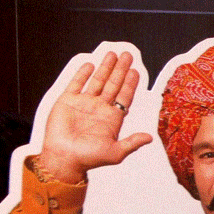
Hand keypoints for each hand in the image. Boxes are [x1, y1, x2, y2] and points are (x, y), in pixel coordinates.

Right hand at [37, 51, 152, 183]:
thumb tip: (149, 138)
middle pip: (113, 85)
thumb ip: (132, 143)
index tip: (135, 71)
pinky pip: (77, 83)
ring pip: (97, 81)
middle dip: (120, 70)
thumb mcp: (115, 153)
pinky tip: (91, 64)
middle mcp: (98, 109)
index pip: (124, 97)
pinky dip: (83, 73)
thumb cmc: (88, 159)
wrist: (63, 158)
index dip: (130, 84)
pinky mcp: (68, 101)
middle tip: (127, 55)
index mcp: (111, 119)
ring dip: (105, 68)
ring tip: (112, 54)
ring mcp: (83, 103)